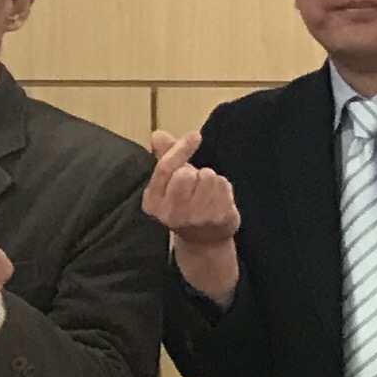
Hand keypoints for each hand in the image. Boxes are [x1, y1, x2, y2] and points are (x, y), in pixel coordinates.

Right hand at [143, 131, 242, 304]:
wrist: (204, 242)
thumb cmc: (183, 206)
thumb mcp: (168, 185)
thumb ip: (164, 157)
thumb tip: (158, 135)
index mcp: (153, 202)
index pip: (164, 169)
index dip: (180, 149)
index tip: (195, 135)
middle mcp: (171, 213)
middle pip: (186, 173)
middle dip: (193, 172)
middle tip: (194, 185)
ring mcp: (195, 218)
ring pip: (207, 176)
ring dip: (209, 179)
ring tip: (206, 193)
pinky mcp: (218, 218)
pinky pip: (223, 185)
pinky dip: (223, 187)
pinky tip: (218, 200)